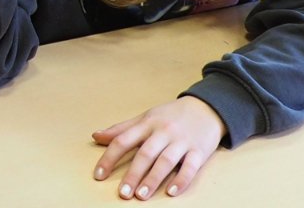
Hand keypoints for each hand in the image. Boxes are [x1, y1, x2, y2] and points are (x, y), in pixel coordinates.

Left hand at [92, 97, 225, 199]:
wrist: (206, 108)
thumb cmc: (171, 115)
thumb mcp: (145, 117)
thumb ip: (122, 129)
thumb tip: (96, 137)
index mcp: (147, 124)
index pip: (123, 141)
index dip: (109, 158)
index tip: (99, 176)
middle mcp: (163, 132)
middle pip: (145, 153)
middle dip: (133, 174)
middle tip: (123, 193)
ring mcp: (182, 141)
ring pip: (166, 161)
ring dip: (153, 179)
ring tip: (142, 195)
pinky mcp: (199, 151)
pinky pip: (191, 166)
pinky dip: (181, 179)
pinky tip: (172, 191)